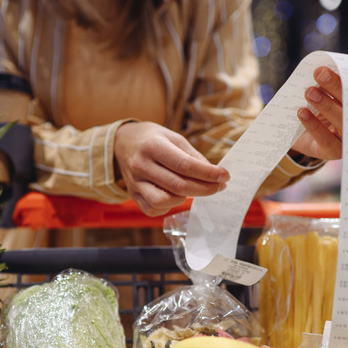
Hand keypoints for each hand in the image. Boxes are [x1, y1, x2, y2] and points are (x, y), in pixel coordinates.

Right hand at [114, 121, 229, 216]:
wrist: (122, 143)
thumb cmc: (152, 139)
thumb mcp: (173, 138)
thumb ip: (192, 156)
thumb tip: (213, 174)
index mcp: (153, 146)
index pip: (185, 165)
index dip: (208, 173)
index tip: (224, 176)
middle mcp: (141, 165)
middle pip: (178, 185)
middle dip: (204, 188)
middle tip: (219, 186)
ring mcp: (135, 183)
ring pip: (164, 201)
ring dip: (184, 198)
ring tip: (191, 188)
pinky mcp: (133, 195)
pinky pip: (153, 209)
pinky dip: (169, 206)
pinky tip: (175, 195)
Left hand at [293, 66, 342, 159]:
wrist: (301, 139)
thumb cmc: (315, 112)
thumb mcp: (322, 98)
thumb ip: (325, 86)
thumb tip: (321, 68)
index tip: (335, 65)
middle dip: (335, 87)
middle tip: (320, 73)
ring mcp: (347, 139)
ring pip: (340, 120)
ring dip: (325, 104)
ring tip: (309, 91)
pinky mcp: (332, 151)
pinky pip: (324, 138)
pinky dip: (313, 124)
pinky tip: (301, 112)